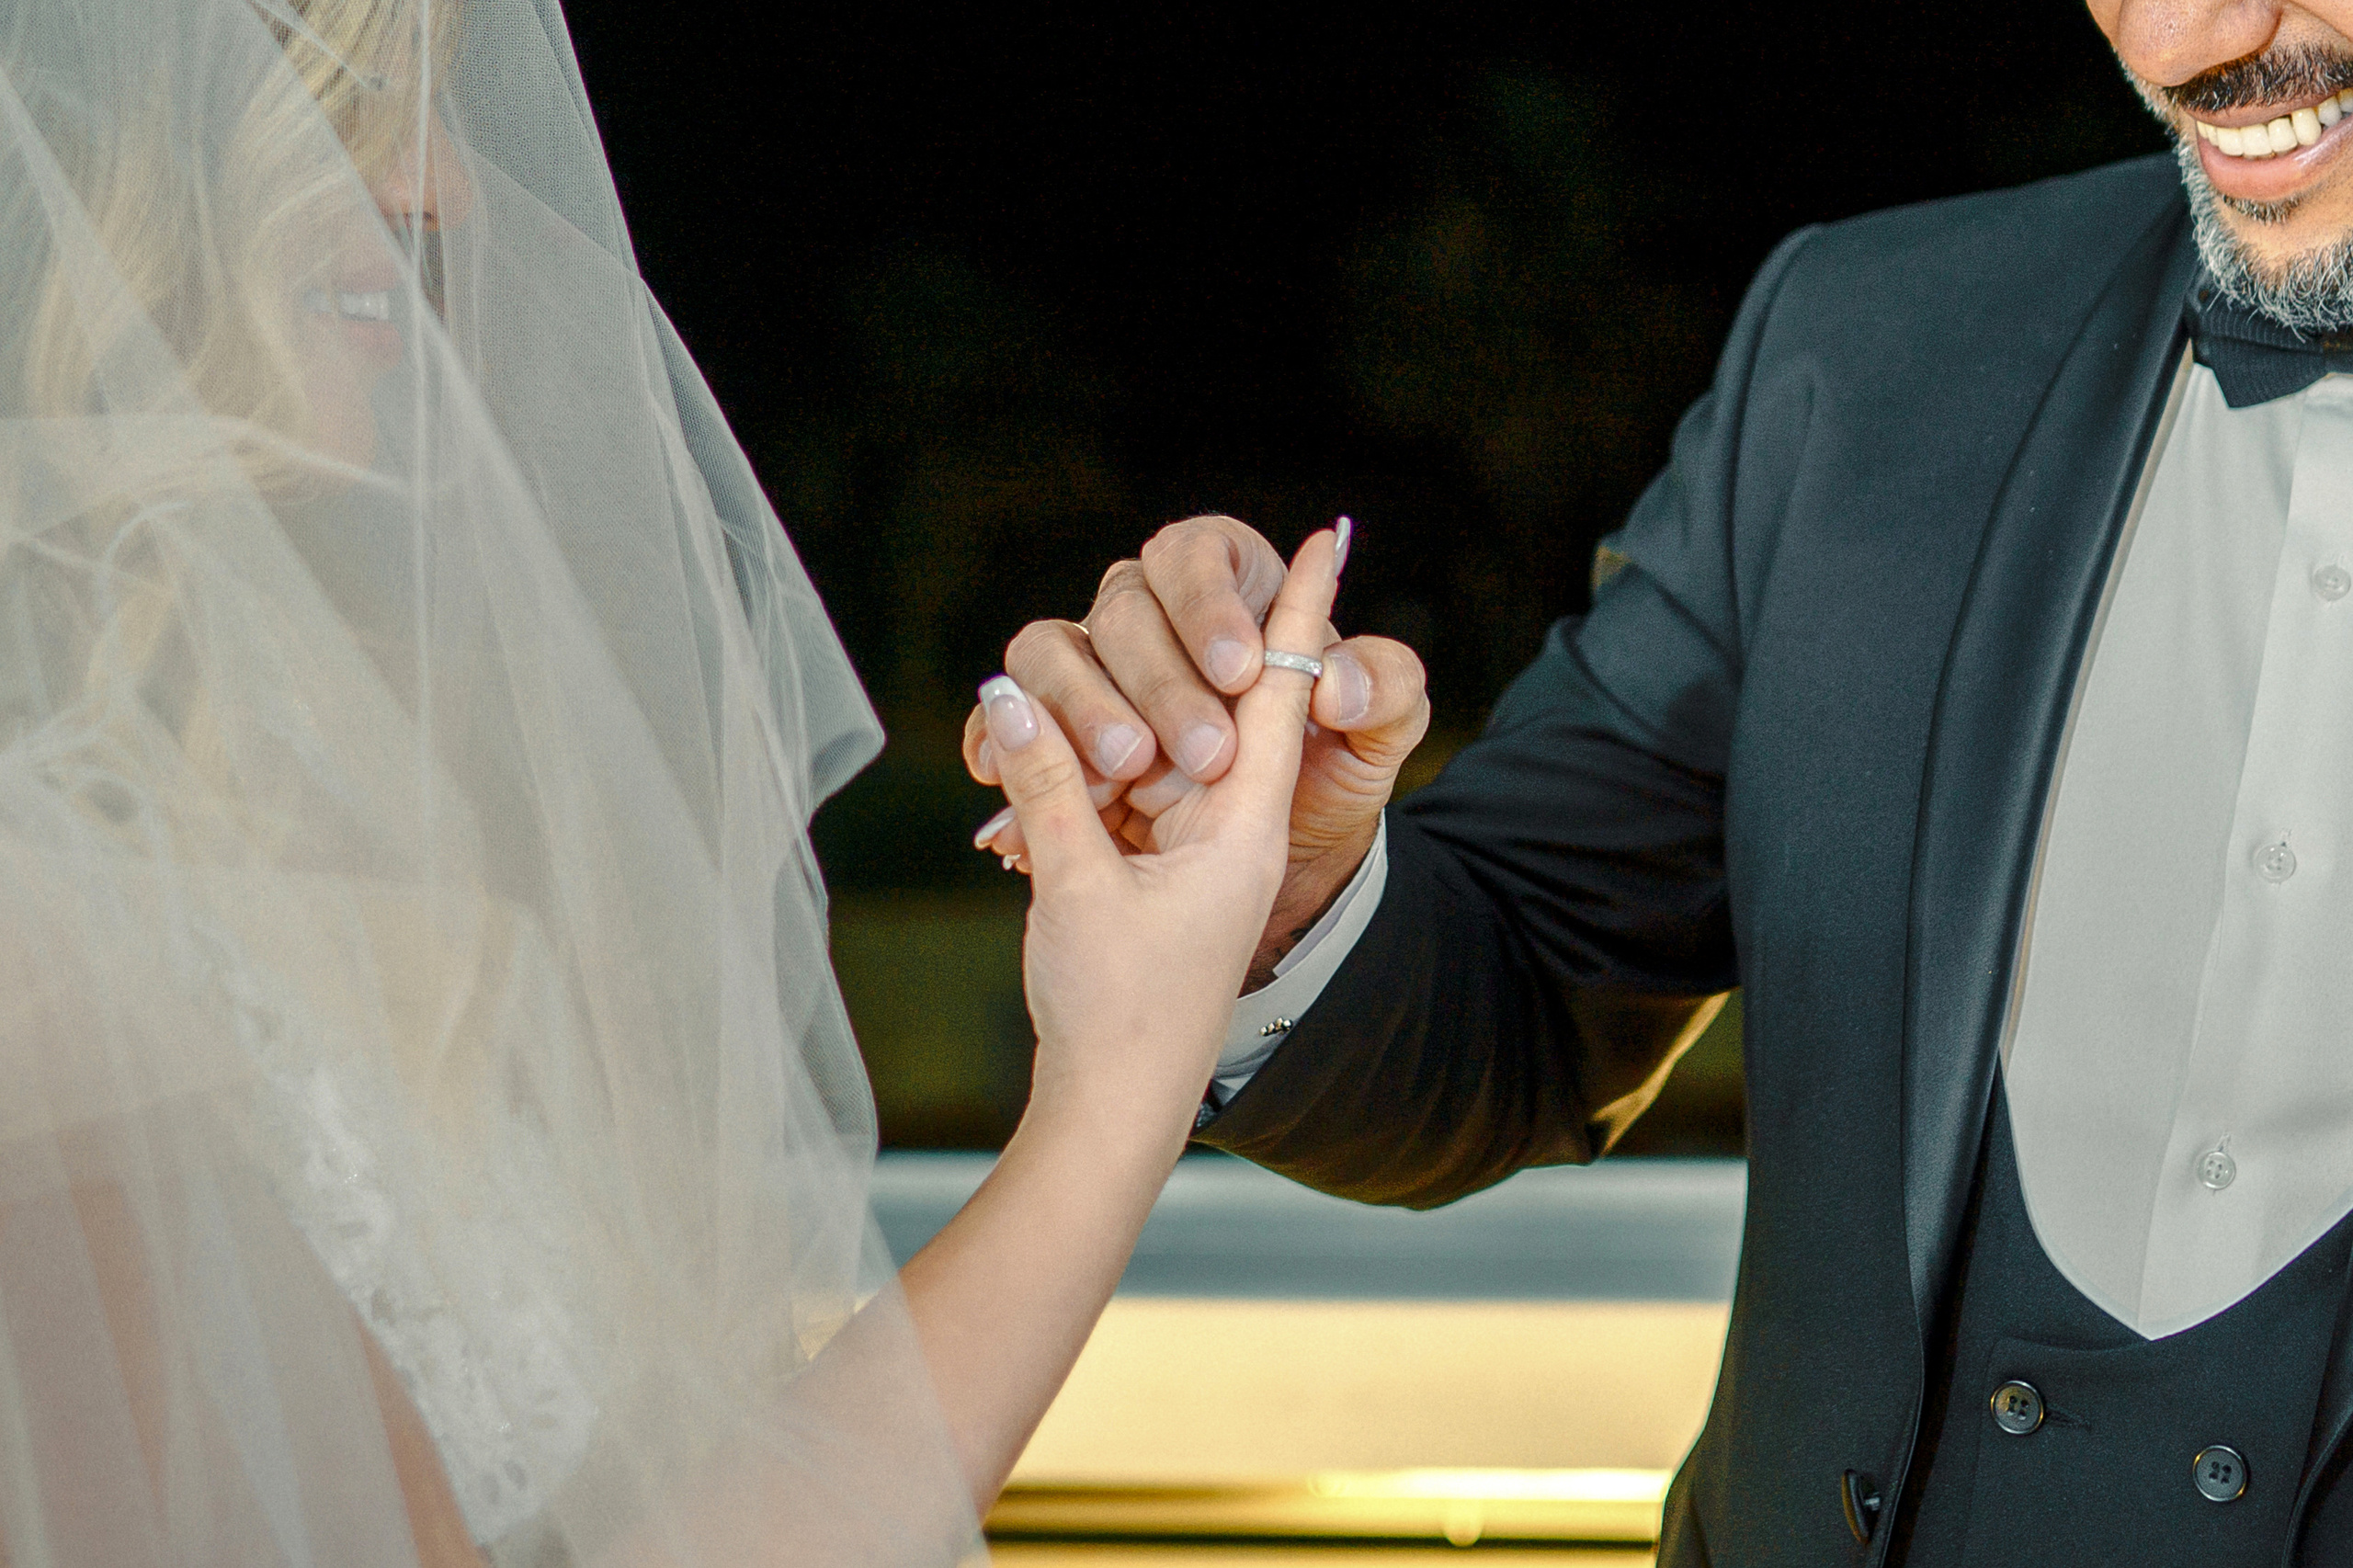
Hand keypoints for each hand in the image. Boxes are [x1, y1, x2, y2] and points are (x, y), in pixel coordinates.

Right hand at [979, 527, 1344, 1134]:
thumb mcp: (1079, 892)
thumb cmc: (1120, 1012)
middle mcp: (1216, 813)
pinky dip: (1066, 773)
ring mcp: (1174, 833)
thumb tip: (1004, 690)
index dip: (1298, 609)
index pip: (1277, 688)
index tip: (1329, 535)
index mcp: (1238, 816)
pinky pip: (1100, 780)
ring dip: (1096, 738)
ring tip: (1066, 789)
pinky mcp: (1130, 855)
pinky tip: (1027, 784)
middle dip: (1148, 689)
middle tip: (1123, 750)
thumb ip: (1046, 785)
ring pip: (1137, 732)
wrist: (1114, 1107)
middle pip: (1196, 697)